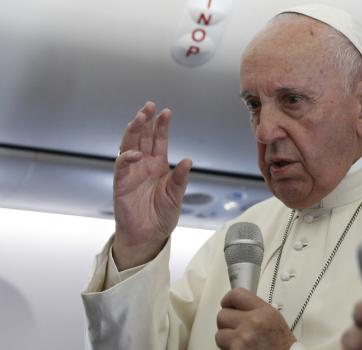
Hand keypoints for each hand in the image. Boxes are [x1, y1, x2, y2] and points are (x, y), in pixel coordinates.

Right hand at [112, 101, 191, 269]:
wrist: (148, 236)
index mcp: (158, 165)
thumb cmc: (162, 216)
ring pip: (129, 145)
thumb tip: (188, 160)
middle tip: (149, 106)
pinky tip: (135, 153)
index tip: (166, 112)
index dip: (161, 126)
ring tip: (139, 118)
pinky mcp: (121, 183)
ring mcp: (131, 172)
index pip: (159, 140)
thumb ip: (180, 179)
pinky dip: (126, 157)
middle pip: (143, 137)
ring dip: (133, 131)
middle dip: (145, 120)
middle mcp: (144, 165)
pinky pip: (121, 165)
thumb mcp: (176, 196)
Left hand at [215, 288, 296, 349]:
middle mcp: (252, 323)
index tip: (227, 304)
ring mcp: (242, 340)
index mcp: (264, 312)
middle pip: (222, 315)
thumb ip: (256, 310)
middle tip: (235, 328)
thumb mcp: (274, 319)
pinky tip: (242, 349)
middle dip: (227, 323)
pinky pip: (223, 349)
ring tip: (239, 343)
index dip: (228, 300)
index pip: (236, 295)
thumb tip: (238, 307)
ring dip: (227, 340)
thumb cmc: (282, 346)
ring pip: (219, 335)